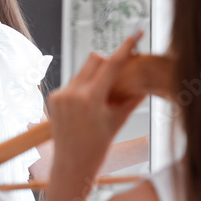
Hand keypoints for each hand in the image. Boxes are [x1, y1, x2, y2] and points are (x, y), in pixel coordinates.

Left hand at [46, 31, 146, 176]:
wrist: (72, 166)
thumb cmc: (98, 148)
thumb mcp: (118, 122)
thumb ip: (132, 99)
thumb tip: (147, 82)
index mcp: (91, 99)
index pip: (111, 65)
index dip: (125, 48)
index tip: (136, 34)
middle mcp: (73, 93)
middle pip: (95, 60)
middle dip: (108, 63)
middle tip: (119, 75)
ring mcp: (60, 95)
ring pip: (83, 71)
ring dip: (95, 77)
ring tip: (101, 99)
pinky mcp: (53, 98)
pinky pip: (72, 83)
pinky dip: (83, 88)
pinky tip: (86, 107)